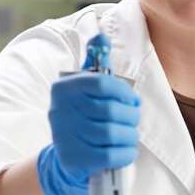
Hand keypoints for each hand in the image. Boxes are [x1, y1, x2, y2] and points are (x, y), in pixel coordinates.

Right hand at [37, 62, 139, 194]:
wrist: (65, 156)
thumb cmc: (82, 115)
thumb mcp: (84, 87)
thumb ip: (94, 63)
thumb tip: (101, 35)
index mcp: (63, 88)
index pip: (102, 83)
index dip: (125, 92)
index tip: (133, 101)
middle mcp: (60, 110)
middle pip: (111, 110)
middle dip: (131, 116)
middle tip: (134, 119)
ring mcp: (64, 136)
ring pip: (112, 134)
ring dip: (130, 135)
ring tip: (131, 135)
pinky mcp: (73, 159)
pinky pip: (109, 156)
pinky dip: (125, 153)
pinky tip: (126, 150)